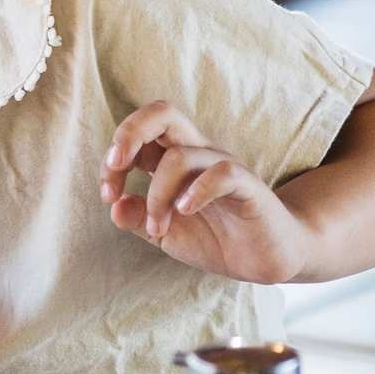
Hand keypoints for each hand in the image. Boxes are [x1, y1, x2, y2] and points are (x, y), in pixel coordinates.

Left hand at [101, 101, 310, 285]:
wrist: (266, 259)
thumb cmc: (216, 239)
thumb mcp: (167, 234)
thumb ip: (138, 219)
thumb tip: (114, 206)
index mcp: (174, 160)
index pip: (139, 134)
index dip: (113, 157)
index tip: (108, 194)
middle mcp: (198, 154)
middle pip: (163, 114)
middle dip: (129, 134)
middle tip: (116, 169)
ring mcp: (224, 167)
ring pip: (182, 154)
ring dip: (158, 194)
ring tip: (158, 227)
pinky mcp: (249, 187)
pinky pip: (223, 173)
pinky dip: (197, 190)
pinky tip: (185, 212)